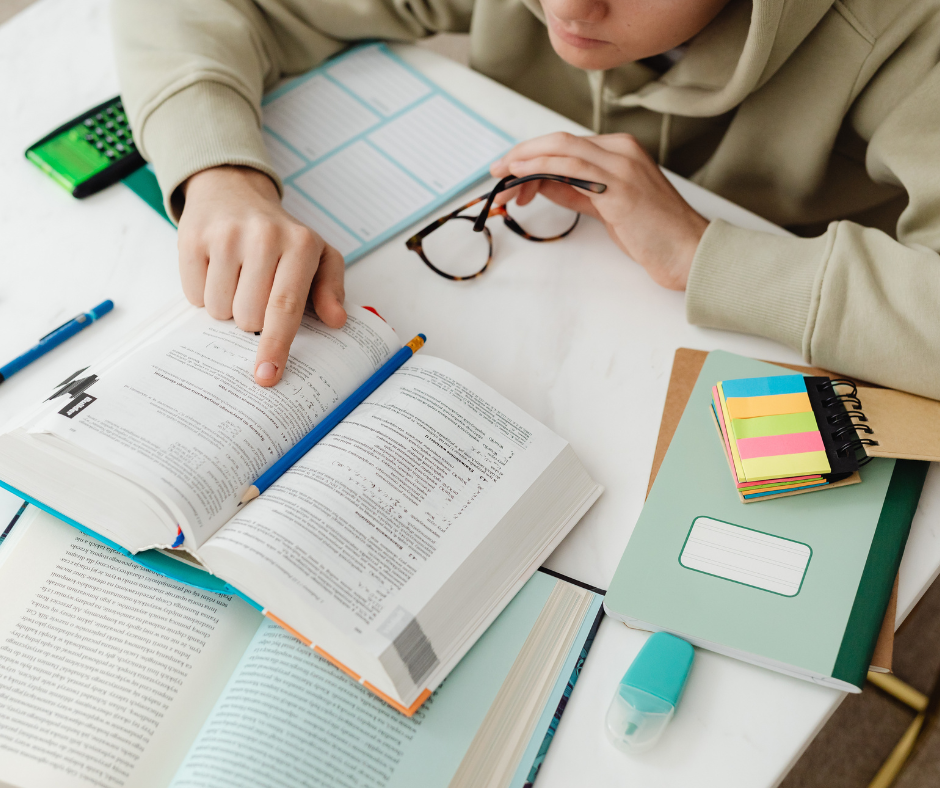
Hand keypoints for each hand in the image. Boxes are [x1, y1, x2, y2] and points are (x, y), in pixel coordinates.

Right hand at [178, 166, 346, 386]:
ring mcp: (225, 236)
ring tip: (238, 278)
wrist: (234, 191)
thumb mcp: (318, 255)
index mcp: (300, 244)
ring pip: (219, 310)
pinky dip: (204, 294)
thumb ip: (331, 289)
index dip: (276, 345)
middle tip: (257, 292)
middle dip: (252, 319)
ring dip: (227, 307)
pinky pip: (194, 296)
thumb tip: (336, 320)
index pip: (286, 306)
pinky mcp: (193, 238)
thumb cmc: (281, 235)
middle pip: (249, 317)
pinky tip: (216, 270)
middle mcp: (263, 237)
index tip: (267, 375)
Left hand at [490, 133, 708, 289]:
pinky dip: (541, 168)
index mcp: (621, 151)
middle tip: (496, 171)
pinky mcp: (619, 187)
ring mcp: (622, 165)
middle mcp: (621, 150)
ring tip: (502, 178)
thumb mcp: (607, 207)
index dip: (533, 155)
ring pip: (562, 149)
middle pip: (559, 141)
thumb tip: (543, 183)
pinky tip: (522, 177)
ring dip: (525, 161)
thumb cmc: (653, 233)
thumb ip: (577, 190)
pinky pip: (572, 168)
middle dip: (522, 154)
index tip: (510, 171)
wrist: (688, 251)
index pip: (567, 144)